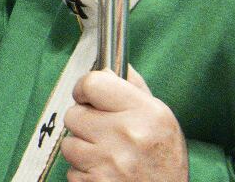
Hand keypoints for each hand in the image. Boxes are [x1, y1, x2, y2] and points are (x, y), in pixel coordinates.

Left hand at [61, 67, 187, 181]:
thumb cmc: (165, 161)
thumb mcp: (162, 119)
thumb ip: (135, 90)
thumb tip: (113, 65)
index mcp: (145, 113)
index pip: (93, 83)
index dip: (84, 88)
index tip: (86, 95)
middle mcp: (126, 134)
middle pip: (74, 113)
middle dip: (83, 121)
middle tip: (101, 131)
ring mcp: (109, 161)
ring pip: (69, 143)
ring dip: (82, 148)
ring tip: (106, 155)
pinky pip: (71, 169)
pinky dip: (83, 171)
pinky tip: (105, 172)